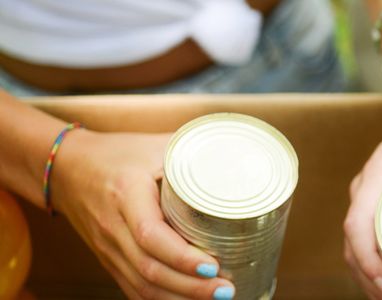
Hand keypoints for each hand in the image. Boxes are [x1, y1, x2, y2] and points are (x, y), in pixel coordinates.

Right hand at [51, 130, 233, 298]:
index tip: (213, 266)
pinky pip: (133, 289)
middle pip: (149, 269)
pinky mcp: (109, 259)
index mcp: (126, 193)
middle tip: (226, 290)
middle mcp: (113, 226)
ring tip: (215, 299)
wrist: (68, 168)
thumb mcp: (155, 146)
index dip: (182, 256)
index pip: (150, 234)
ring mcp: (108, 248)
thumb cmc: (117, 154)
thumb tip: (240, 158)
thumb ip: (194, 152)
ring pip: (141, 286)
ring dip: (180, 299)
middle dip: (190, 287)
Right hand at [343, 99, 381, 298]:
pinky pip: (363, 237)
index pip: (357, 223)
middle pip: (351, 244)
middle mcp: (365, 188)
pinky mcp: (371, 201)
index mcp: (381, 174)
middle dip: (370, 281)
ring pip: (353, 245)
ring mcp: (365, 195)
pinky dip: (371, 263)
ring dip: (368, 277)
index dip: (366, 258)